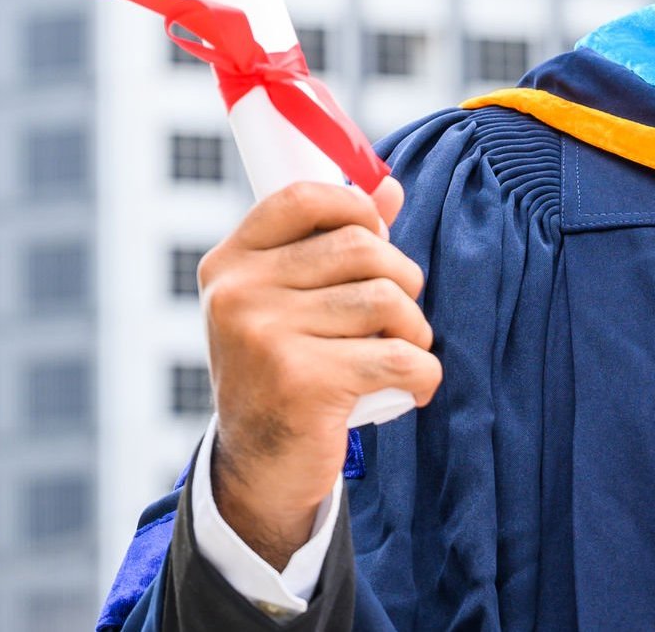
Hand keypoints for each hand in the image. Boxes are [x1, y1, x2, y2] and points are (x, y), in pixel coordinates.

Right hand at [201, 176, 439, 567]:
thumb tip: (389, 186)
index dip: (356, 207)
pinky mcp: (302, 383)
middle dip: (402, 277)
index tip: (378, 235)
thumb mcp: (289, 302)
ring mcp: (265, 337)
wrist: (259, 467)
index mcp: (230, 264)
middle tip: (402, 313)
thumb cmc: (283, 371)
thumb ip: (331, 242)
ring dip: (414, 328)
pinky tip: (417, 385)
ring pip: (384, 300)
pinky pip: (397, 357)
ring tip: (407, 350)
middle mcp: (239, 295)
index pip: (302, 199)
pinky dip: (423, 372)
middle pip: (359, 248)